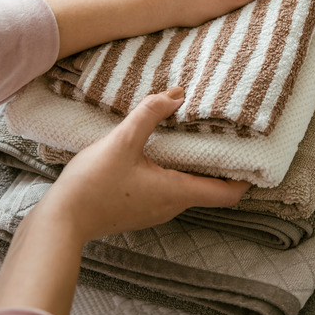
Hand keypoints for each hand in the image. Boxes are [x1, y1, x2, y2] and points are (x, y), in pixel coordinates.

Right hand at [34, 86, 250, 243]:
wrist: (60, 220)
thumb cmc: (93, 184)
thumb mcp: (122, 141)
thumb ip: (150, 114)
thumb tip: (177, 94)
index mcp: (177, 192)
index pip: (227, 194)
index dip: (245, 178)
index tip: (254, 157)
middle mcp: (172, 207)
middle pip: (209, 190)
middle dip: (219, 167)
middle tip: (223, 138)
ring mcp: (155, 212)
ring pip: (187, 190)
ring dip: (194, 169)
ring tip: (192, 141)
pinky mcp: (140, 211)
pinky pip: (168, 193)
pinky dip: (173, 175)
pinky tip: (160, 155)